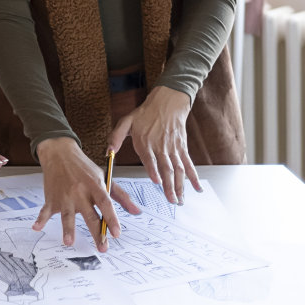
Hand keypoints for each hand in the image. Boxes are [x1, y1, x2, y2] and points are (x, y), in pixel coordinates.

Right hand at [35, 135, 136, 250]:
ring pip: (67, 214)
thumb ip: (120, 195)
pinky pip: (45, 210)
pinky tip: (36, 227)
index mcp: (95, 185)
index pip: (105, 203)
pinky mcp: (52, 198)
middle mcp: (80, 191)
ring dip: (67, 228)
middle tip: (102, 248)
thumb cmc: (83, 167)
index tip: (116, 233)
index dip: (111, 218)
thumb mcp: (104, 176)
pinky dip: (40, 219)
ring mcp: (64, 196)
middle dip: (95, 232)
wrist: (59, 152)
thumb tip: (136, 211)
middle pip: (89, 214)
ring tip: (68, 242)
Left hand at [108, 85, 201, 205]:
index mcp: (146, 142)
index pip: (150, 158)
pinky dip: (194, 177)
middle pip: (167, 168)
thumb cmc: (145, 114)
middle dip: (170, 186)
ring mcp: (173, 149)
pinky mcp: (182, 148)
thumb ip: (116, 137)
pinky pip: (189, 164)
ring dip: (181, 186)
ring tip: (180, 200)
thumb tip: (107, 152)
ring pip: (179, 169)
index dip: (154, 170)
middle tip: (172, 201)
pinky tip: (197, 188)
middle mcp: (161, 147)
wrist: (167, 103)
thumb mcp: (126, 121)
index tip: (157, 181)